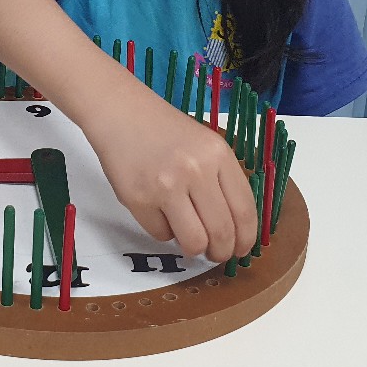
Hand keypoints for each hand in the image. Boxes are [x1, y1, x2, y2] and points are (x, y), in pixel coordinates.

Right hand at [81, 86, 256, 262]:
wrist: (120, 112)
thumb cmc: (164, 130)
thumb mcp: (205, 144)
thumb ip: (222, 180)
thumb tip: (235, 229)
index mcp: (218, 155)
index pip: (244, 210)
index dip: (246, 238)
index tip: (242, 249)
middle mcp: (195, 170)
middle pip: (221, 232)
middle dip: (221, 251)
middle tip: (216, 253)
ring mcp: (165, 186)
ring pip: (193, 242)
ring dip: (194, 248)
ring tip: (189, 238)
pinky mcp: (138, 199)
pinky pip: (160, 235)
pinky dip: (163, 231)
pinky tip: (159, 212)